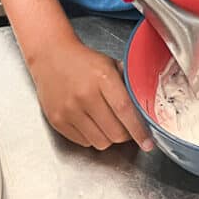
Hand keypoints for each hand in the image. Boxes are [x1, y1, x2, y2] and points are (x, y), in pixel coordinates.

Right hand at [29, 39, 154, 151]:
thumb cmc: (83, 60)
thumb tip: (144, 106)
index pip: (125, 110)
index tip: (148, 142)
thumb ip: (127, 84)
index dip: (138, 130)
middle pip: (114, 132)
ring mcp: (69, 110)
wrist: (50, 56)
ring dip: (109, 137)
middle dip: (126, 135)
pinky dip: (92, 137)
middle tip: (127, 128)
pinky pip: (83, 142)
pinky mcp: (57, 121)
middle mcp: (85, 95)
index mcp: (103, 78)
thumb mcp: (110, 63)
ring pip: (100, 142)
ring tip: (108, 123)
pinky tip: (91, 122)